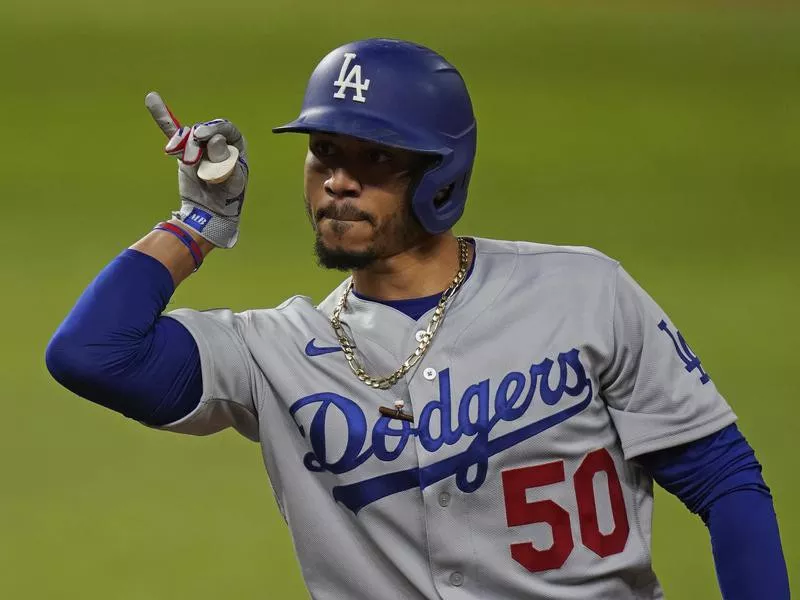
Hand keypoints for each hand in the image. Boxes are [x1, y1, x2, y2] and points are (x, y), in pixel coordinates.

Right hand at [145, 91, 248, 247]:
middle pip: (205, 131)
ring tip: (189, 162)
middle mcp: (218, 140)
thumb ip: (225, 162)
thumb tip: (215, 140)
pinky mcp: (185, 152)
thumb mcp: (233, 180)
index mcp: (236, 144)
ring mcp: (200, 145)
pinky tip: (152, 99)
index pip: (226, 129)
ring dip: (184, 146)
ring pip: (189, 136)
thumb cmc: (228, 196)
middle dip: (197, 141)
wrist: (210, 211)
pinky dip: (163, 119)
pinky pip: (174, 134)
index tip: (201, 135)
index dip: (214, 129)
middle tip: (193, 154)